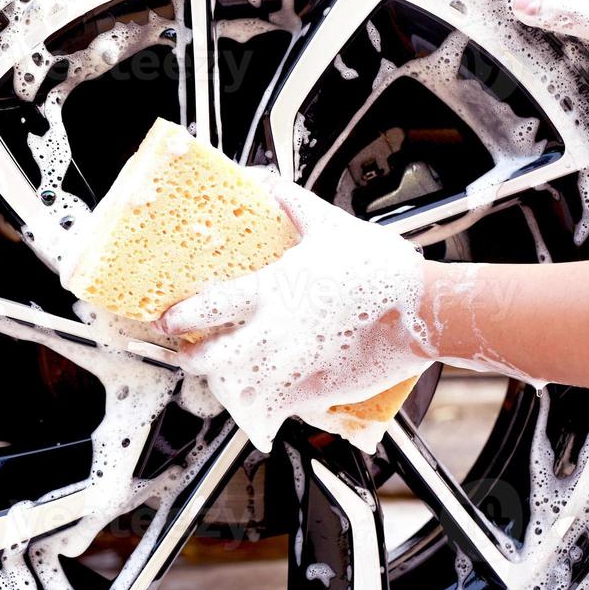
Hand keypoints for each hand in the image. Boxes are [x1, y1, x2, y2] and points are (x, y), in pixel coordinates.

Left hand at [158, 176, 430, 448]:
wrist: (423, 309)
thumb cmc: (379, 266)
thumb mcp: (328, 224)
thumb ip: (289, 202)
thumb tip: (260, 179)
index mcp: (270, 292)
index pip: (205, 311)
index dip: (177, 319)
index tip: (165, 322)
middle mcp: (273, 334)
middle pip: (210, 359)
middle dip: (192, 359)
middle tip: (189, 354)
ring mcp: (291, 368)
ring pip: (235, 390)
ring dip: (223, 385)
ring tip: (221, 377)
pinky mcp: (313, 392)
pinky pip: (271, 410)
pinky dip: (259, 409)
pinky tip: (259, 401)